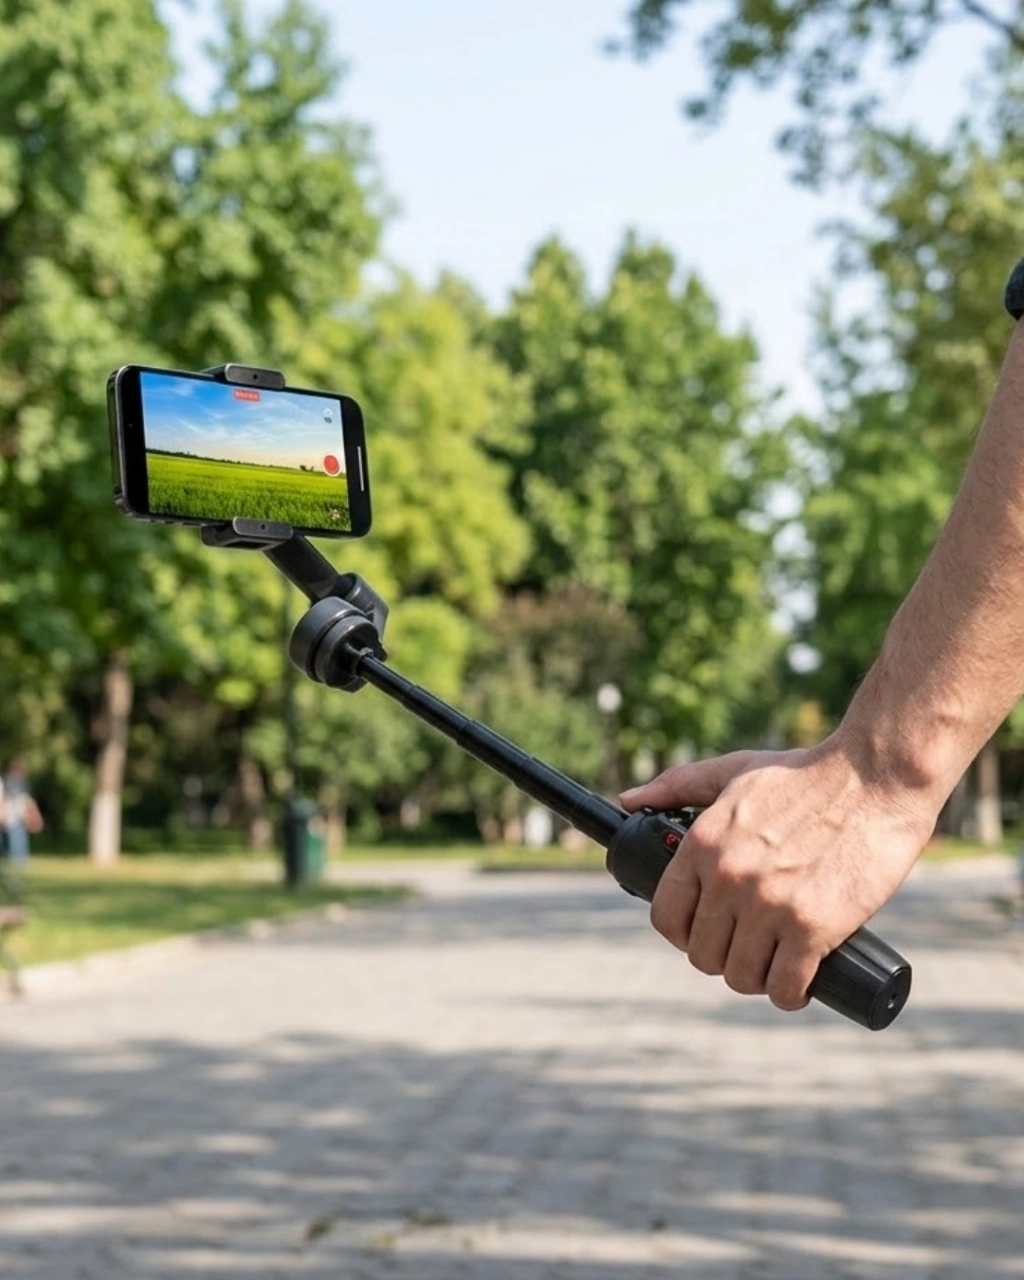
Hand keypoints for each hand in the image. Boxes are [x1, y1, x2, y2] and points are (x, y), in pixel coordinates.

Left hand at [619, 736, 936, 1009]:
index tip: (703, 933)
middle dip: (724, 957)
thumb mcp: (734, 771)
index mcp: (702, 844)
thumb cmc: (805, 774)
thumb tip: (629, 800)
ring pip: (742, 977)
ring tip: (773, 965)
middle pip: (703, 955)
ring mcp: (769, 906)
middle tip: (747, 948)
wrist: (875, 778)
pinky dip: (790, 995)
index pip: (666, 916)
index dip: (682, 934)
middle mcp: (728, 878)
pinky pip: (786, 987)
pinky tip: (797, 986)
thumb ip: (679, 785)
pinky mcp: (812, 927)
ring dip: (757, 979)